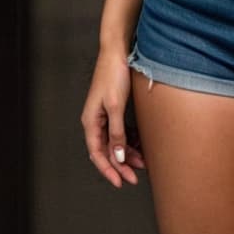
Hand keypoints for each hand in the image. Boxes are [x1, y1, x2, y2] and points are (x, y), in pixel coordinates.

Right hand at [81, 49, 145, 187]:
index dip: (108, 170)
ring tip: (143, 162)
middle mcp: (96, 121)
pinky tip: (141, 144)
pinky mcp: (114, 108)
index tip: (121, 182)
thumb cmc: (113, 75)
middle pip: (107, 150)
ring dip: (128, 153)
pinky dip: (130, 139)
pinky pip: (121, 131)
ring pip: (116, 142)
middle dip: (121, 165)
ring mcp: (105, 115)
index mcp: (91, 121)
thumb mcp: (116, 106)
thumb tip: (118, 157)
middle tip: (135, 177)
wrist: (117, 51)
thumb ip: (117, 133)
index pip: (97, 154)